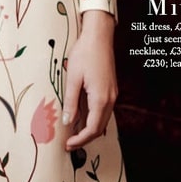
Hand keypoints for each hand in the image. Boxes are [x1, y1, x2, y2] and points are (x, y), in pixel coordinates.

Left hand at [62, 10, 116, 148]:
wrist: (99, 36)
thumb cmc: (84, 54)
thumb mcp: (73, 78)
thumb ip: (71, 102)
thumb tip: (67, 122)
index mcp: (101, 98)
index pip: (92, 129)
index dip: (80, 140)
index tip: (68, 145)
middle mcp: (110, 99)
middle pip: (100, 128)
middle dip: (85, 138)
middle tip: (69, 144)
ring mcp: (112, 94)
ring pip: (102, 120)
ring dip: (89, 129)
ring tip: (73, 133)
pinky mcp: (110, 89)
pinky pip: (103, 110)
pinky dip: (93, 118)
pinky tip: (81, 117)